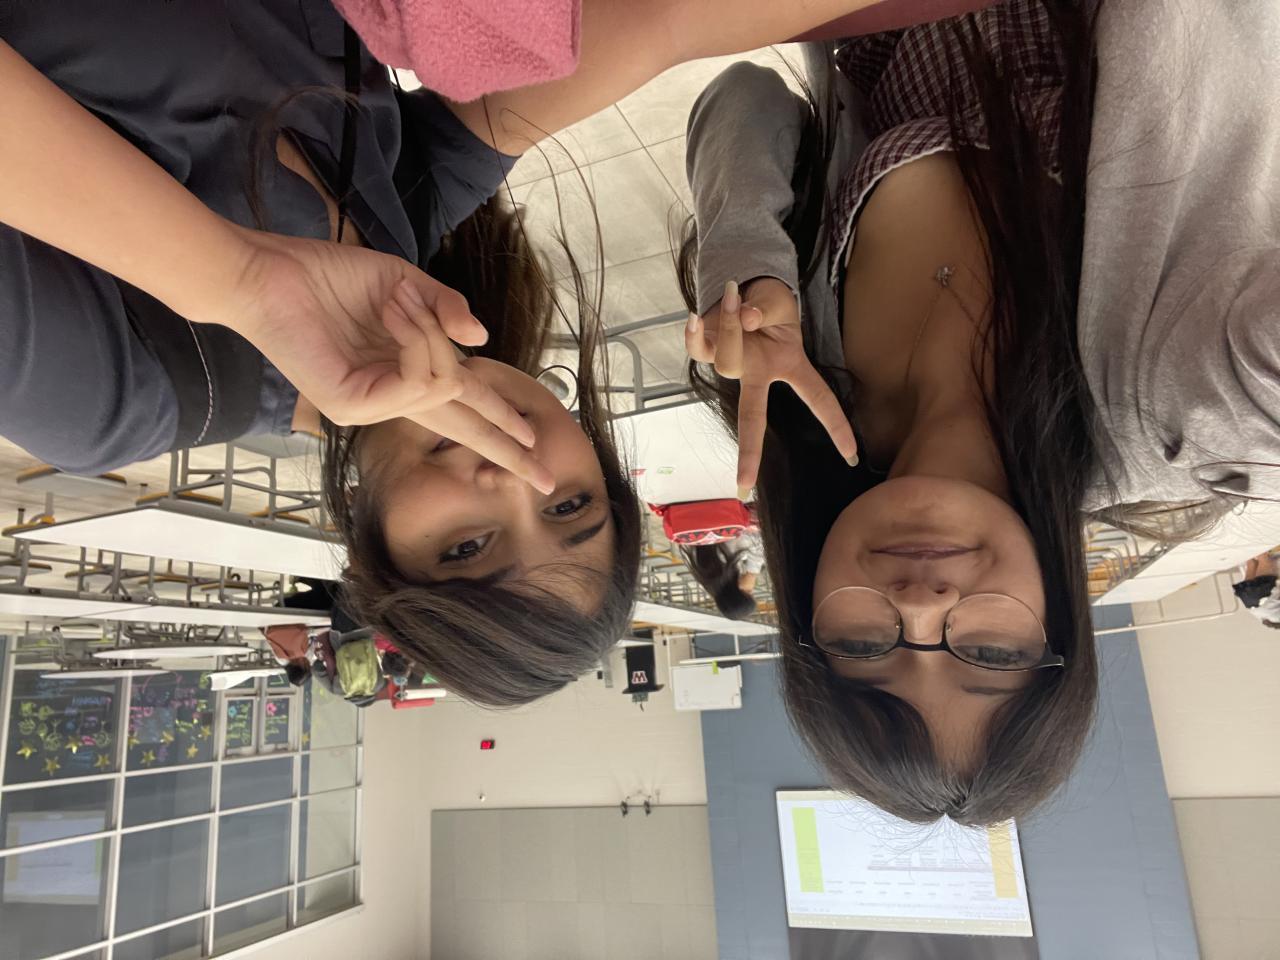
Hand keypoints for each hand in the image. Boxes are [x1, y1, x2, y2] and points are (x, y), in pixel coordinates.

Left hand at [212, 228, 553, 492]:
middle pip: (464, 431)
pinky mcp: (351, 406)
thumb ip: (444, 310)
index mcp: (406, 372)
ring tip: (398, 299)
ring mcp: (371, 407)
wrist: (269, 274)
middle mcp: (392, 397)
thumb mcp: (403, 284)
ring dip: (431, 333)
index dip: (503, 424)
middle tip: (547, 478)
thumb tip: (482, 341)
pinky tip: (392, 309)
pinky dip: (416, 338)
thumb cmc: (328, 277)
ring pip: (445, 386)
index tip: (536, 446)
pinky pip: (417, 382)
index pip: (465, 408)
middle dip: (506, 447)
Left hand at [686, 278, 857, 493]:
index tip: (851, 456)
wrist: (741, 284)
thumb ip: (763, 308)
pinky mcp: (706, 350)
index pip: (817, 397)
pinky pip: (696, 348)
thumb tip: (743, 319)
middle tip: (743, 484)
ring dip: (728, 327)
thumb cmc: (767, 302)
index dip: (835, 425)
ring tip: (734, 292)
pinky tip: (693, 317)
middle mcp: (759, 372)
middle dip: (750, 449)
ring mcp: (732, 365)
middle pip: (754, 414)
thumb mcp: (777, 300)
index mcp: (788, 365)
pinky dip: (694, 333)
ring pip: (725, 361)